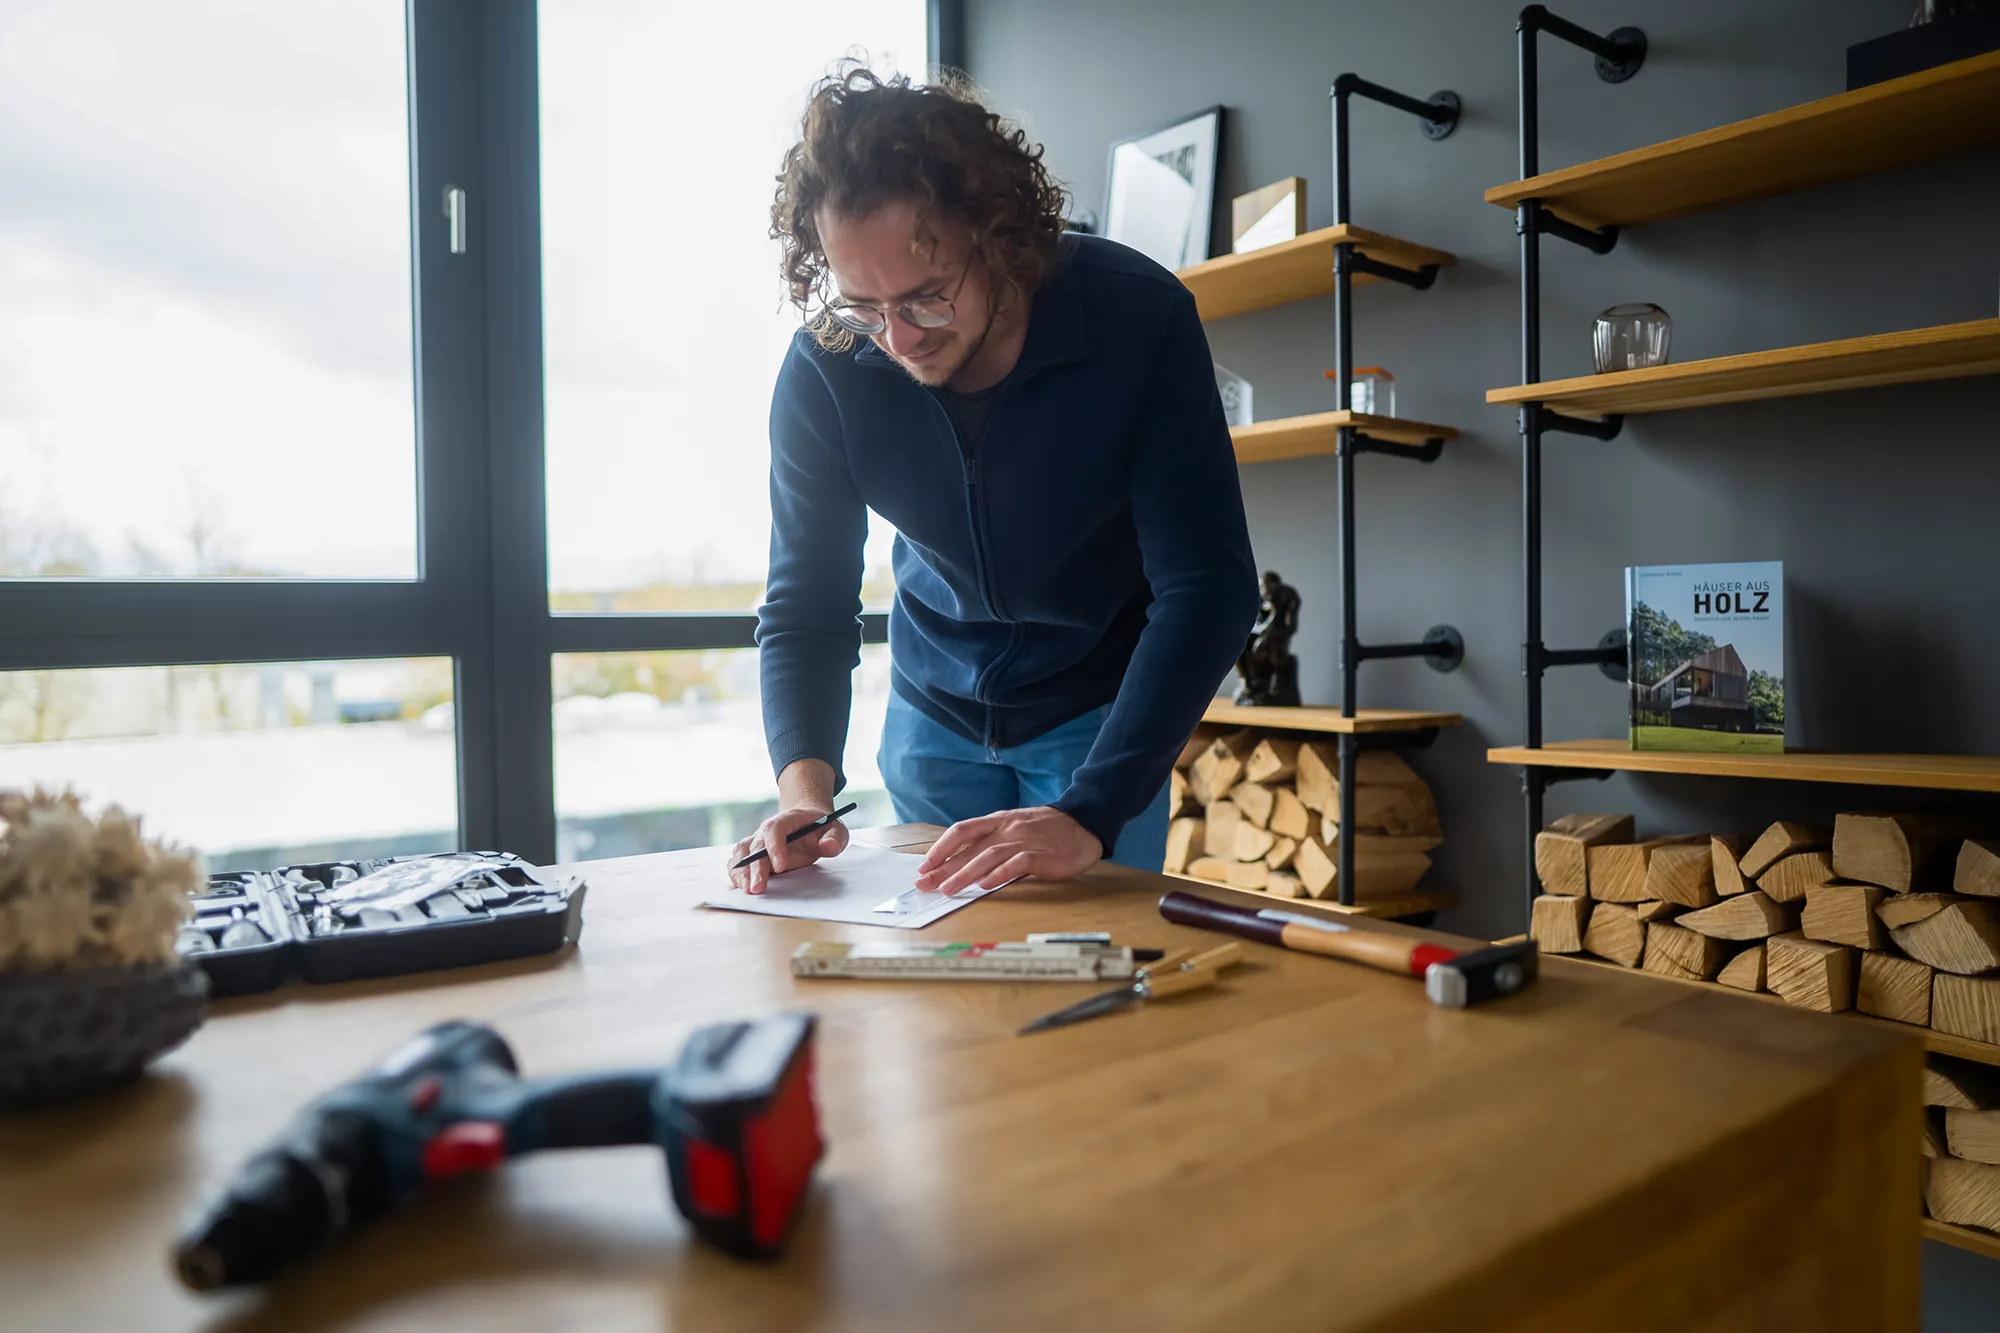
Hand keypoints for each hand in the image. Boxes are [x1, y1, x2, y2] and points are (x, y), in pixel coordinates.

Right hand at [726, 805, 849, 894]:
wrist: (806, 822)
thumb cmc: (820, 827)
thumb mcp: (835, 829)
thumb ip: (834, 837)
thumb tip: (828, 846)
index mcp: (786, 820)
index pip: (775, 830)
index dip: (775, 848)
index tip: (781, 867)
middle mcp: (766, 831)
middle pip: (756, 846)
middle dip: (756, 868)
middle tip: (758, 888)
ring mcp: (757, 842)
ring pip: (741, 853)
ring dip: (741, 871)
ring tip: (746, 889)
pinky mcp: (753, 855)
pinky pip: (738, 862)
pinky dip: (736, 874)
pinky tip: (741, 887)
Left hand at [914, 806, 1101, 894]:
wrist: (1084, 824)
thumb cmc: (1046, 831)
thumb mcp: (1015, 829)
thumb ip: (993, 844)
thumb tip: (964, 866)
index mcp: (998, 821)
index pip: (962, 831)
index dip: (941, 848)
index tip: (924, 866)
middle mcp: (1007, 829)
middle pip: (970, 848)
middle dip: (944, 867)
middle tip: (924, 884)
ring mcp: (1024, 841)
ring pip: (988, 856)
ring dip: (965, 873)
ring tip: (948, 889)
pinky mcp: (1041, 855)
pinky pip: (1017, 864)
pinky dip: (999, 875)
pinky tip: (985, 886)